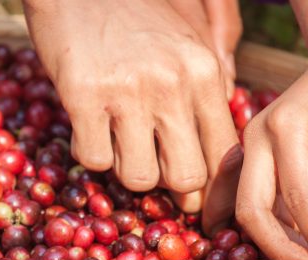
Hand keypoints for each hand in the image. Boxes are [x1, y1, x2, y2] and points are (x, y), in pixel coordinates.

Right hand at [24, 0, 240, 231]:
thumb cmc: (134, 11)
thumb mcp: (187, 35)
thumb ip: (212, 80)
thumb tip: (224, 130)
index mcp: (205, 72)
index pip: (223, 154)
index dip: (209, 185)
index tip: (192, 193)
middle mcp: (172, 84)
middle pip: (186, 177)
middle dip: (168, 186)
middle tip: (152, 167)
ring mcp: (127, 91)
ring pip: (139, 177)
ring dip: (126, 169)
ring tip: (117, 141)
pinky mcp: (83, 94)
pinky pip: (94, 159)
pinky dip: (90, 153)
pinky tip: (89, 128)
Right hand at [236, 45, 307, 259]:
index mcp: (284, 129)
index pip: (296, 199)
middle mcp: (253, 138)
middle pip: (251, 209)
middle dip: (280, 247)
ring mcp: (245, 145)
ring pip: (244, 206)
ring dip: (272, 239)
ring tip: (306, 258)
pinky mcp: (248, 153)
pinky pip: (247, 196)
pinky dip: (265, 221)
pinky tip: (286, 239)